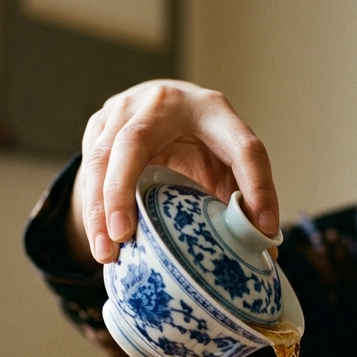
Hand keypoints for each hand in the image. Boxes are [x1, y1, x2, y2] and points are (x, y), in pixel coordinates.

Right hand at [73, 79, 278, 264]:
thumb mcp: (229, 165)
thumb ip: (246, 199)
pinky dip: (92, 208)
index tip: (263, 229)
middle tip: (123, 237)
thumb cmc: (203, 144)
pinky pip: (89, 168)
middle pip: (135, 142)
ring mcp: (125, 108)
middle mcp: (165, 102)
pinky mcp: (100, 124)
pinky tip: (100, 241)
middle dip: (123, 192)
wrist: (163, 108)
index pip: (242, 146)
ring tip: (106, 253)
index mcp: (214, 110)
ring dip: (99, 208)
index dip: (257, 186)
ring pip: (102, 157)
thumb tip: (266, 254)